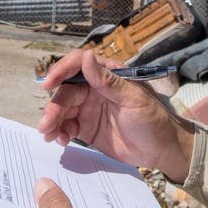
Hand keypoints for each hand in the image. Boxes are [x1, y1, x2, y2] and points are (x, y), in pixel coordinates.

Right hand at [38, 50, 194, 182]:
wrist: (161, 150)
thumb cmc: (153, 118)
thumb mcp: (133, 99)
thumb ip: (108, 81)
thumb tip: (86, 57)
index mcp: (107, 75)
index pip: (77, 65)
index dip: (60, 71)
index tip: (48, 83)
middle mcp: (94, 89)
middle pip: (65, 90)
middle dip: (53, 106)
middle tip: (46, 123)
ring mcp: (89, 108)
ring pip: (62, 109)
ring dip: (52, 120)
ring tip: (49, 135)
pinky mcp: (86, 128)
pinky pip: (66, 126)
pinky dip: (59, 132)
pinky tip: (60, 140)